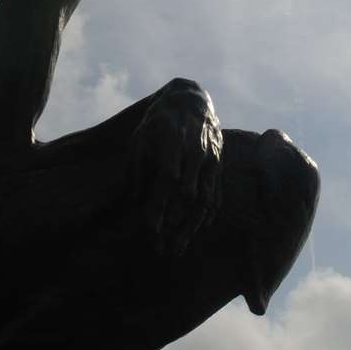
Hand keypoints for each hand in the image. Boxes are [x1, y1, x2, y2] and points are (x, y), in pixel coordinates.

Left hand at [128, 78, 223, 255]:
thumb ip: (136, 170)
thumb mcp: (140, 139)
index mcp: (172, 142)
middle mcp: (194, 152)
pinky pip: (216, 193)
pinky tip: (199, 230)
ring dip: (191, 227)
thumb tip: (131, 204)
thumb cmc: (159, 121)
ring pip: (204, 199)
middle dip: (174, 224)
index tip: (149, 229)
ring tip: (178, 248)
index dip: (159, 205)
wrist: (191, 101)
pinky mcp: (219, 164)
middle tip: (161, 249)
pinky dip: (208, 214)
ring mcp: (210, 159)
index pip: (166, 180)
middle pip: (187, 195)